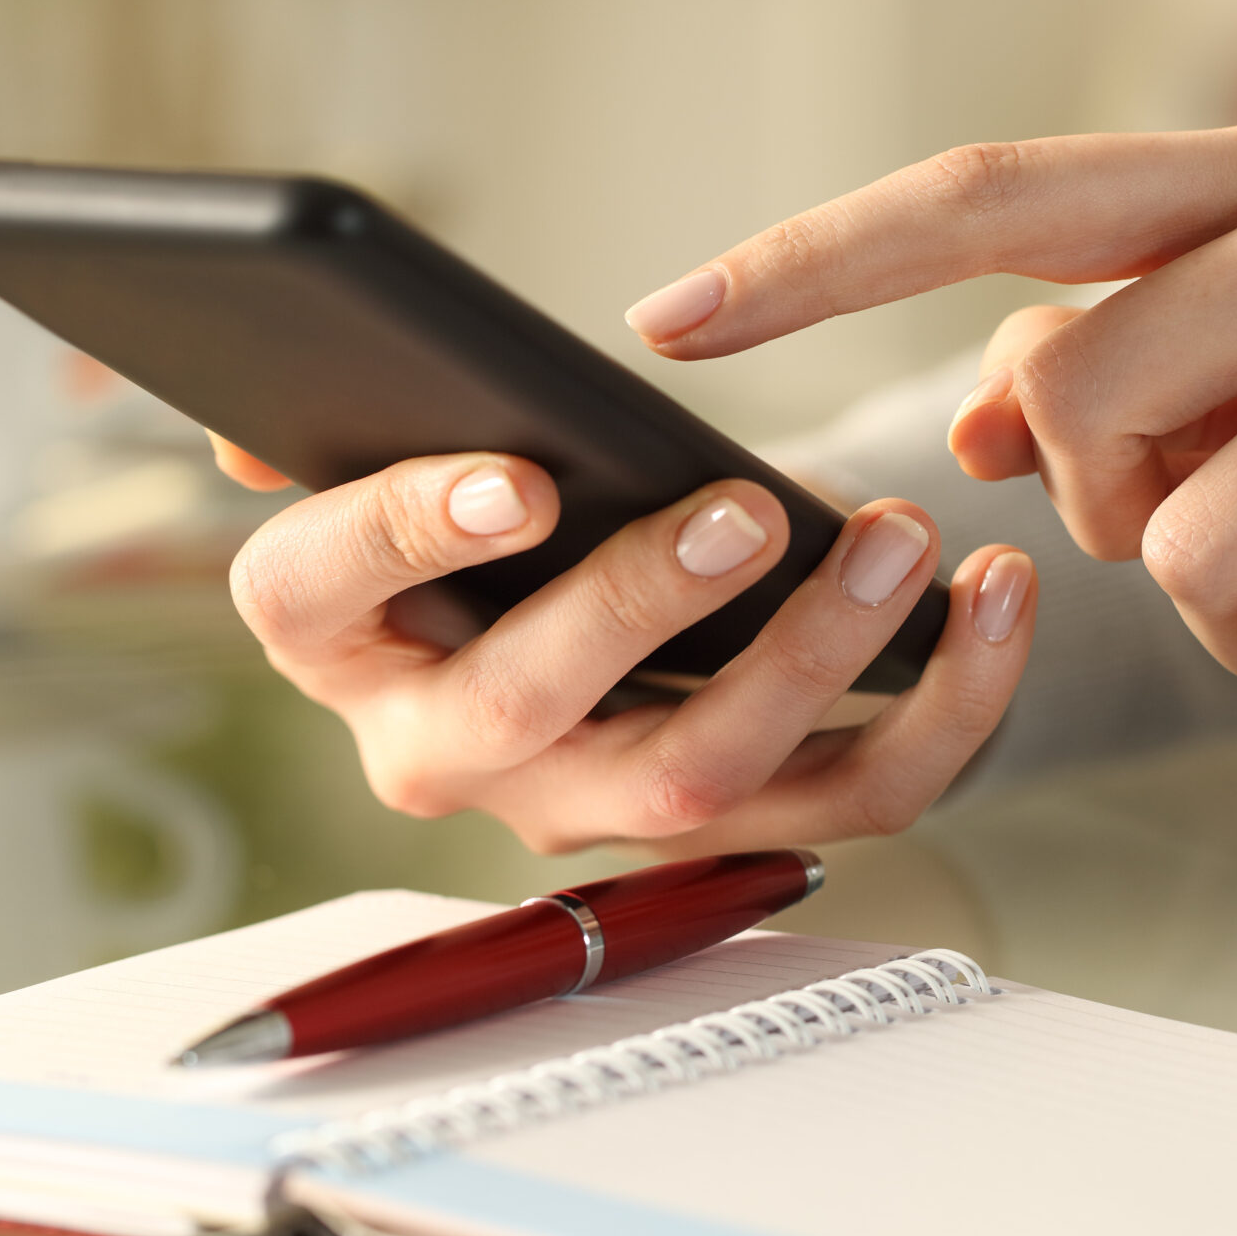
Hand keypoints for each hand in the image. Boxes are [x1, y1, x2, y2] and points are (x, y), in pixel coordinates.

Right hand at [209, 436, 1035, 852]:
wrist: (546, 613)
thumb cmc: (457, 515)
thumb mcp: (361, 454)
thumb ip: (310, 421)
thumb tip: (243, 414)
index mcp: (332, 636)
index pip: (325, 587)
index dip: (411, 532)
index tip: (514, 475)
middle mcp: (445, 746)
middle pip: (537, 708)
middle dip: (645, 607)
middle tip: (746, 510)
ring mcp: (587, 799)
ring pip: (704, 778)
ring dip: (817, 659)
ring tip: (901, 536)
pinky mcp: (729, 821)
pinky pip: (849, 796)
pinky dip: (943, 709)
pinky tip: (993, 602)